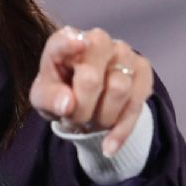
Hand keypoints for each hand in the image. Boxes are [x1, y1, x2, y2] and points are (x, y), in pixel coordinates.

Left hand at [29, 26, 153, 156]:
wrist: (85, 99)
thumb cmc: (59, 92)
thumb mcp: (43, 99)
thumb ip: (50, 99)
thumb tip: (67, 104)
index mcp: (65, 41)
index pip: (64, 41)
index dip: (69, 44)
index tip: (78, 45)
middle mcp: (97, 40)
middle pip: (91, 78)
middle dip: (81, 108)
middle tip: (73, 119)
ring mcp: (123, 52)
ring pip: (119, 90)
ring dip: (102, 118)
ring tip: (90, 122)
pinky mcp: (142, 70)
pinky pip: (137, 103)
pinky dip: (121, 130)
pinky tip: (109, 145)